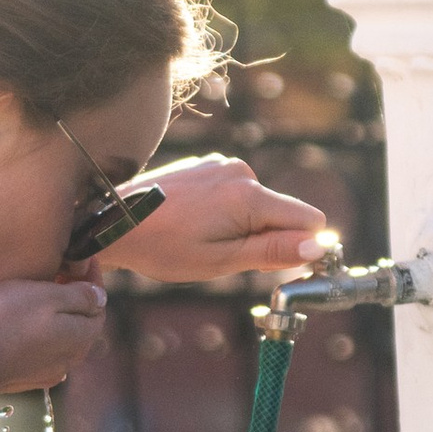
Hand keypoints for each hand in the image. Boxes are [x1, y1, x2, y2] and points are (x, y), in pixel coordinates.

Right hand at [0, 274, 108, 394]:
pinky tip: (19, 320)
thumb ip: (78, 296)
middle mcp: (69, 359)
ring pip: (59, 336)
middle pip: (80, 322)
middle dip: (74, 296)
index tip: (78, 256)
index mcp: (81, 337)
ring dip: (54, 314)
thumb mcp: (45, 296)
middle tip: (57, 269)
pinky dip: (36, 332)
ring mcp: (45, 371)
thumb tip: (100, 297)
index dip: (91, 278)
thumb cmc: (2, 319)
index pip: (99, 305)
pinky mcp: (21, 377)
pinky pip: (38, 349)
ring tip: (35, 292)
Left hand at [104, 155, 334, 285]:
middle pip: (284, 212)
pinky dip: (227, 212)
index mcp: (249, 196)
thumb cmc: (164, 247)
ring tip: (203, 238)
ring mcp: (223, 164)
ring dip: (244, 226)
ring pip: (260, 204)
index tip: (280, 267)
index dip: (304, 247)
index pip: (310, 220)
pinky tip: (195, 222)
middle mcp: (241, 172)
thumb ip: (273, 251)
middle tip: (226, 256)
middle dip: (268, 239)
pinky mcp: (209, 165)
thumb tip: (317, 247)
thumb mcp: (222, 261)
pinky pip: (237, 193)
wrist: (114, 222)